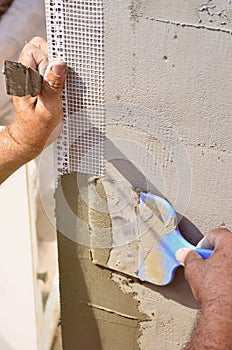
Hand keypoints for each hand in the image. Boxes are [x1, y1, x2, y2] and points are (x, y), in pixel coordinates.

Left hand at [8, 36, 66, 159]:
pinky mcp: (34, 80)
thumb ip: (53, 86)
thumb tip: (59, 65)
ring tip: (55, 89)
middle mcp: (23, 74)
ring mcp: (28, 76)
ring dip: (54, 70)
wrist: (30, 136)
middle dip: (52, 62)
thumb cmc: (37, 126)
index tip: (56, 75)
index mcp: (22, 79)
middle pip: (39, 49)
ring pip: (44, 57)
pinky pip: (46, 68)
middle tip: (56, 84)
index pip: (34, 51)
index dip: (48, 60)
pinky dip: (55, 75)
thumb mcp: (48, 109)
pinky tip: (56, 90)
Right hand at [176, 228, 231, 348]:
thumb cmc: (214, 290)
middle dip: (215, 254)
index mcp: (230, 243)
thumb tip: (184, 254)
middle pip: (227, 247)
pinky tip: (223, 287)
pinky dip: (229, 277)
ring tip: (214, 278)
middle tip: (206, 264)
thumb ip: (188, 257)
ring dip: (224, 266)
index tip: (199, 252)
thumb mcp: (193, 269)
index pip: (216, 234)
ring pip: (231, 262)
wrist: (225, 313)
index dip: (204, 243)